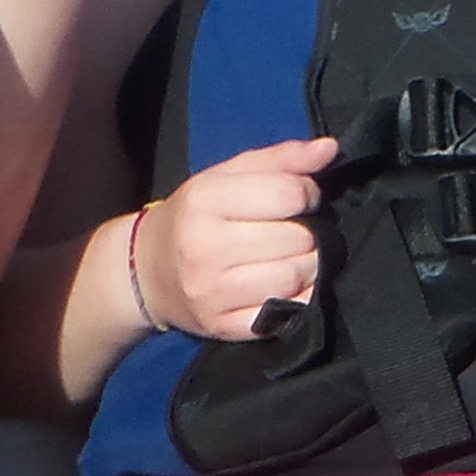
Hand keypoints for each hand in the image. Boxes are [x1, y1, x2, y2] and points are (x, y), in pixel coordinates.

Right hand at [136, 136, 334, 334]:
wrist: (146, 271)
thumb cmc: (195, 216)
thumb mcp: (225, 177)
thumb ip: (279, 159)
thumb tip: (329, 149)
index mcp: (203, 201)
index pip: (289, 194)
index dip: (308, 193)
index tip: (301, 198)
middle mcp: (204, 248)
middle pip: (298, 239)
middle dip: (309, 233)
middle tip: (296, 231)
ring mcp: (213, 292)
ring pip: (296, 277)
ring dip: (308, 266)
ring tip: (292, 257)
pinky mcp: (224, 326)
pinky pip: (287, 313)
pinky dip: (299, 299)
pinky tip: (286, 286)